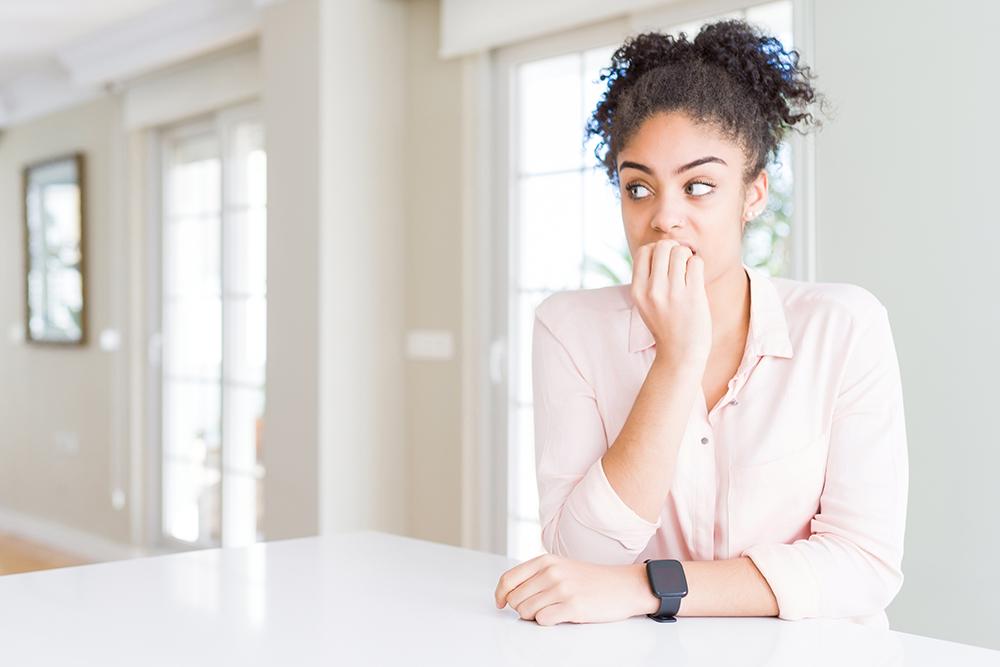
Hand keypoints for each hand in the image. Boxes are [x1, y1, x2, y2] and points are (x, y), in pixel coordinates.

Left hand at [494, 553, 657, 625]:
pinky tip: (561, 616)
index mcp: (546, 561)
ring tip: (552, 611)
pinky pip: (542, 620)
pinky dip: (547, 622)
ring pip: (526, 612)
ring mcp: (562, 589)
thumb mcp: (561, 566)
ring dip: (535, 616)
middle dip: (522, 608)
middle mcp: (551, 572)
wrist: (624, 586)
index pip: (508, 579)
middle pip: (515, 599)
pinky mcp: (573, 607)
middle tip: (539, 608)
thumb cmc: (591, 580)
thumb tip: (509, 594)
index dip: (500, 594)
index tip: (501, 604)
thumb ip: (536, 575)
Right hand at [630, 240, 711, 369]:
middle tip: (680, 264)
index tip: (665, 262)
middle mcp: (652, 290)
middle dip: (674, 249)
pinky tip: (696, 277)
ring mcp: (673, 293)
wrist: (680, 353)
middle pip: (663, 246)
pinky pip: (696, 262)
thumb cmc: (665, 325)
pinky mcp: (693, 295)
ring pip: (681, 251)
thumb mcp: (645, 304)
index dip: (656, 250)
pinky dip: (697, 265)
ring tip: (688, 271)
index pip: (644, 252)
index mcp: (637, 291)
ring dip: (687, 257)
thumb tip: (661, 248)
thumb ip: (648, 279)